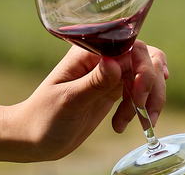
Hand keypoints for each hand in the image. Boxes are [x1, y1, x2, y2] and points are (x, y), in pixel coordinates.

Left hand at [0, 41, 167, 163]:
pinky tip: (121, 125)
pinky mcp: (113, 90)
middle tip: (143, 109)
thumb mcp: (68, 101)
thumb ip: (94, 82)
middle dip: (151, 84)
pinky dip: (140, 109)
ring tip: (142, 123)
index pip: (129, 46)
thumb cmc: (43, 117)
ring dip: (150, 99)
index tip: (139, 93)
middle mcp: (103, 58)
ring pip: (146, 75)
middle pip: (145, 57)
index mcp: (89, 52)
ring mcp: (110, 74)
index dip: (142, 67)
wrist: (34, 138)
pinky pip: (138, 92)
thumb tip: (116, 62)